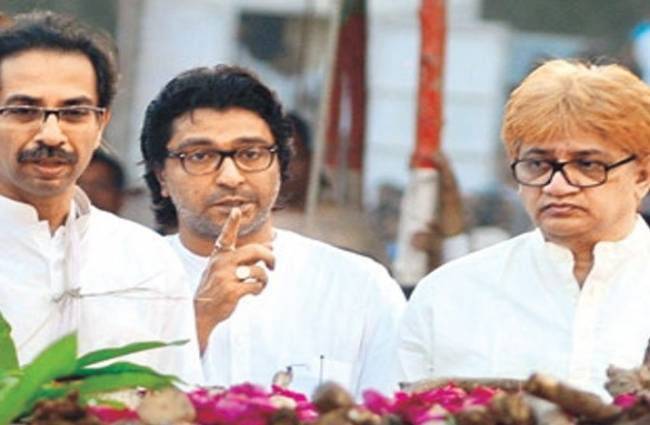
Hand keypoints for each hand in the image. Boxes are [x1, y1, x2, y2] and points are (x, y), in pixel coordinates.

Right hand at [194, 207, 274, 351]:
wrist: (201, 311)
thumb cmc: (217, 287)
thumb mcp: (227, 269)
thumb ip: (248, 257)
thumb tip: (272, 245)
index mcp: (219, 255)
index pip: (226, 236)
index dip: (232, 223)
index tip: (237, 210)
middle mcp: (221, 263)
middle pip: (254, 251)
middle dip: (270, 257)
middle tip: (274, 265)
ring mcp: (226, 277)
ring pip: (258, 270)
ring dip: (265, 279)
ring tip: (261, 284)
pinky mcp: (231, 291)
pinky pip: (255, 285)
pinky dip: (259, 289)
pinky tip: (254, 292)